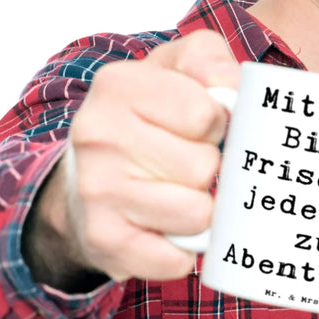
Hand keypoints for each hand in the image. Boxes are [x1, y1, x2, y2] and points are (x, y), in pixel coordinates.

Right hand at [24, 30, 238, 286]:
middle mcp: (97, 135)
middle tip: (182, 163)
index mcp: (118, 85)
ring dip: (199, 209)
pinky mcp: (104, 241)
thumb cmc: (149, 120)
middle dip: (207, 168)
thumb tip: (231, 87)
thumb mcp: (177, 70)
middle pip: (204, 166)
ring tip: (175, 192)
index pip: (207, 115)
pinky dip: (183, 250)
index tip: (197, 127)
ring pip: (198, 214)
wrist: (88, 180)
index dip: (216, 125)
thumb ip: (209, 59)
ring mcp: (96, 190)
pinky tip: (164, 228)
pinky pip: (177, 259)